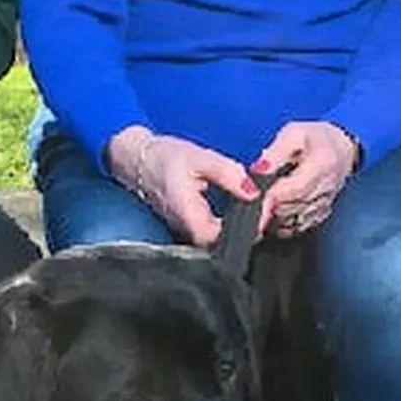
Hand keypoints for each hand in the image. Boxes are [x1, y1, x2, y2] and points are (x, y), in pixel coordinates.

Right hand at [106, 127, 255, 246]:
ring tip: (250, 205)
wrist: (139, 159)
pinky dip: (227, 221)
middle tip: (261, 207)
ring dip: (238, 225)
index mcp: (188, 216)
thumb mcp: (200, 158)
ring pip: (218, 239)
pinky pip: (212, 232)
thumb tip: (253, 191)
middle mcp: (185, 230)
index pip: (222, 239)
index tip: (261, 210)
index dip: (246, 229)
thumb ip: (229, 174)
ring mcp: (185, 231)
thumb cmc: (164, 157)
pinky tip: (235, 206)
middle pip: (223, 244)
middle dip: (246, 228)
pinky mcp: (188, 226)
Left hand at [249, 121, 360, 239]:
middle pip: (293, 207)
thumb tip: (258, 170)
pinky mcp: (320, 214)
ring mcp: (325, 203)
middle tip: (253, 202)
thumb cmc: (317, 139)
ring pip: (294, 221)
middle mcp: (327, 187)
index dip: (273, 195)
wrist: (342, 150)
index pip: (295, 188)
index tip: (256, 196)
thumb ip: (275, 153)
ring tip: (263, 206)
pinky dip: (283, 224)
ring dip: (274, 217)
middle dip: (269, 207)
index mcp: (322, 163)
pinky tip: (275, 214)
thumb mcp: (294, 133)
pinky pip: (299, 227)